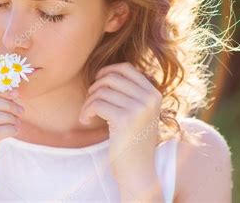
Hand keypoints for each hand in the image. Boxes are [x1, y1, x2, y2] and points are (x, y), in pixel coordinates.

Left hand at [79, 62, 162, 182]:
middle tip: (90, 101)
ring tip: (87, 114)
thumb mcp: (139, 112)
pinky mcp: (125, 120)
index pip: (126, 68)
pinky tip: (85, 120)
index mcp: (154, 93)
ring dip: (88, 101)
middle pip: (111, 77)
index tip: (97, 83)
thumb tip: (107, 70)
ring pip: (102, 91)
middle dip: (95, 87)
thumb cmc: (133, 140)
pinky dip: (86, 111)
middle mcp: (150, 99)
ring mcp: (139, 109)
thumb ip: (131, 92)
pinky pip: (96, 104)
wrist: (137, 171)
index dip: (107, 71)